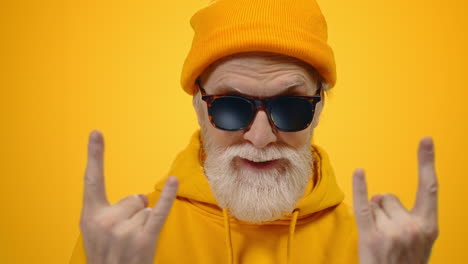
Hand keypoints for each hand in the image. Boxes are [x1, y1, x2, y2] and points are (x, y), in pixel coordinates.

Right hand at [79, 130, 178, 263]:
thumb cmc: (105, 257)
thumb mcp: (95, 235)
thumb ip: (111, 211)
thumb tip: (141, 198)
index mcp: (91, 216)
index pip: (92, 180)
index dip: (95, 155)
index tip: (96, 133)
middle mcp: (106, 221)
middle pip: (134, 198)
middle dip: (135, 214)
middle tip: (126, 238)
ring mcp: (125, 230)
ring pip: (147, 209)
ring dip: (145, 224)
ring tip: (133, 244)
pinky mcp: (144, 239)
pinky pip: (159, 212)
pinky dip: (168, 197)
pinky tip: (173, 181)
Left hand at [352, 137, 438, 263]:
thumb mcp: (419, 244)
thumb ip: (408, 217)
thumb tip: (382, 196)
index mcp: (428, 227)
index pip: (429, 188)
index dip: (427, 162)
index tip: (426, 140)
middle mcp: (412, 227)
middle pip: (389, 197)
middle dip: (385, 210)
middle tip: (387, 236)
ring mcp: (391, 232)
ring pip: (375, 204)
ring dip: (374, 217)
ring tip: (379, 241)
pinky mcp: (371, 237)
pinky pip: (363, 206)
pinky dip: (360, 188)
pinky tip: (360, 172)